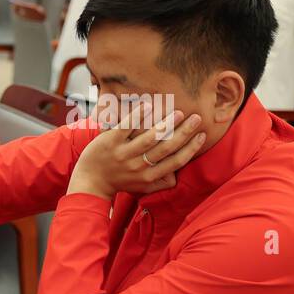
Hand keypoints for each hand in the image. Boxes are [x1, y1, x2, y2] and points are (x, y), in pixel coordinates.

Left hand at [67, 102, 205, 199]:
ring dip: (167, 123)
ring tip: (180, 112)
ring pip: (149, 138)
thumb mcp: (141, 187)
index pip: (176, 161)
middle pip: (166, 148)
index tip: (202, 135)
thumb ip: (159, 183)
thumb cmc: (119, 181)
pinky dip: (137, 116)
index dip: (191, 148)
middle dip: (184, 132)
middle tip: (196, 118)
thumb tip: (177, 178)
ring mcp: (123, 154)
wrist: (90, 182)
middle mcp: (138, 167)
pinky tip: (149, 105)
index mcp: (149, 177)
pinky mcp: (109, 143)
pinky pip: (126, 127)